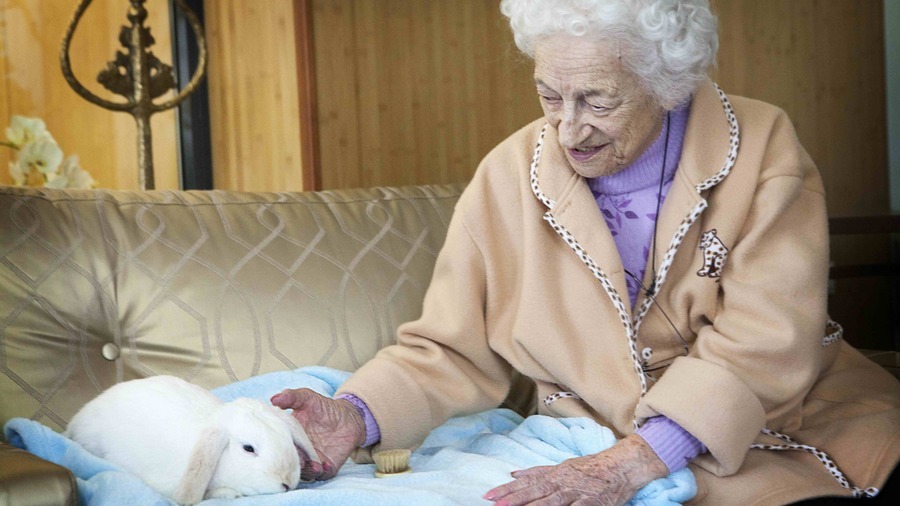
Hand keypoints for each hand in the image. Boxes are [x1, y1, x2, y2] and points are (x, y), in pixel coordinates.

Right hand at [271, 388, 366, 481]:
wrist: (347, 416)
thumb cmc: (323, 407)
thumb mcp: (307, 398)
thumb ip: (291, 397)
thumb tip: (274, 399)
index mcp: (290, 438)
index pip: (281, 447)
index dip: (280, 449)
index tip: (283, 448)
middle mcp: (299, 452)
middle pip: (292, 463)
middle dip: (294, 464)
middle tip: (299, 459)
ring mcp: (313, 460)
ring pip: (306, 473)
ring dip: (309, 471)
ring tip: (314, 465)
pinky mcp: (328, 465)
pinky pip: (325, 474)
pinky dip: (324, 471)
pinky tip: (326, 464)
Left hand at [483, 434, 668, 505]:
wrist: (621, 465)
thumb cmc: (590, 467)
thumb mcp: (562, 466)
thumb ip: (538, 472)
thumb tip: (514, 473)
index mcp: (555, 474)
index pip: (527, 483)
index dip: (507, 490)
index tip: (489, 496)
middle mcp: (563, 482)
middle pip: (535, 492)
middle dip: (514, 499)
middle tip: (495, 504)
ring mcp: (578, 493)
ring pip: (551, 502)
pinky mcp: (592, 503)